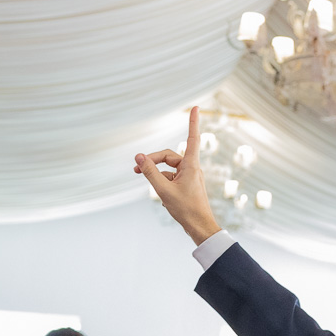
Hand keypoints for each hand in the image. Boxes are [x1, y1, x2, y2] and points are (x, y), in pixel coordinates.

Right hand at [135, 106, 220, 244]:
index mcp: (191, 165)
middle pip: (168, 156)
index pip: (191, 138)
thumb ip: (150, 172)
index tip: (197, 107)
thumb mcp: (163, 190)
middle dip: (152, 161)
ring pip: (168, 169)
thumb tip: (138, 157)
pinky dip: (164, 187)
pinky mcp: (187, 186)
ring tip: (152, 189)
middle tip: (135, 170)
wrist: (200, 228)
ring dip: (156, 176)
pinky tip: (165, 201)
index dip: (193, 122)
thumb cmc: (186, 210)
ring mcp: (190, 177)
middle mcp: (192, 168)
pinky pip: (171, 180)